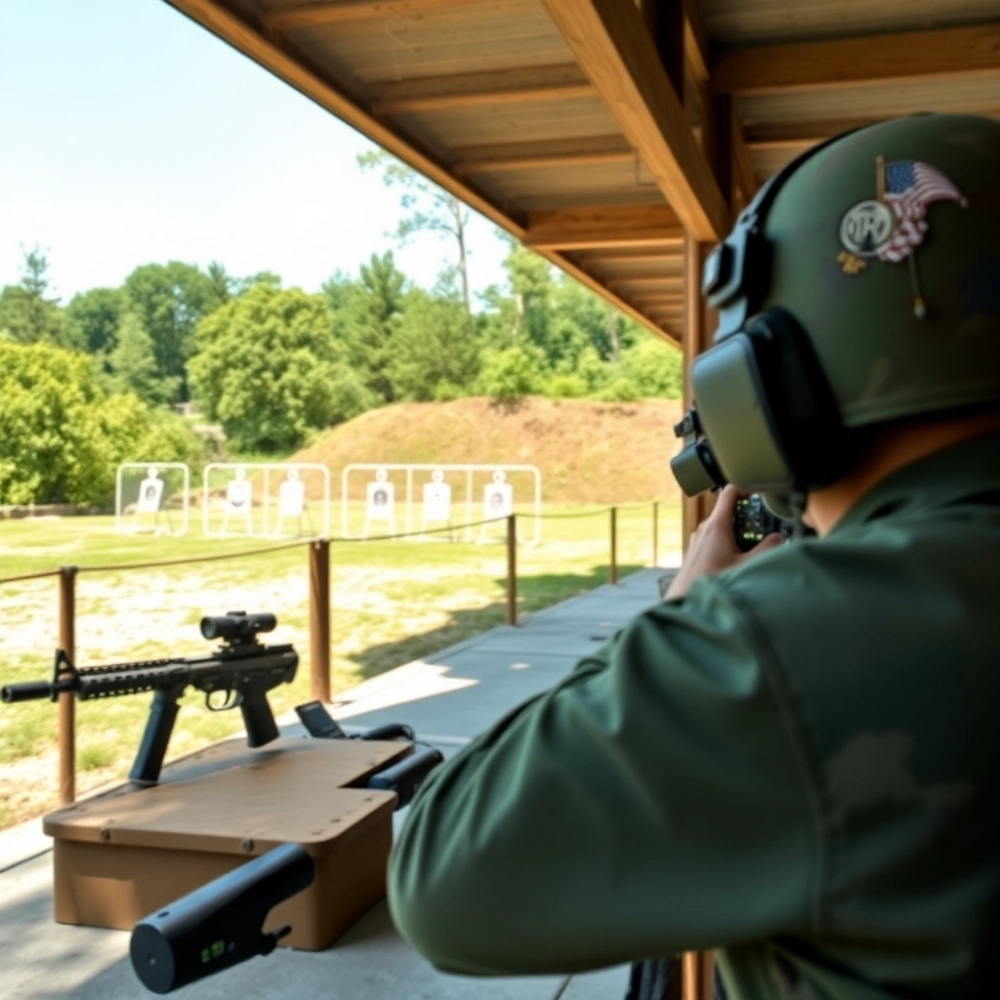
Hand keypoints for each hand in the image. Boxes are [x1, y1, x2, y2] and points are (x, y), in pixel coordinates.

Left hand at [664, 486, 782, 599]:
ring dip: (736, 531)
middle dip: (746, 516)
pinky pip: (713, 538)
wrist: (687, 601)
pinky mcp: (694, 550)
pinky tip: (735, 559)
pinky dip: (726, 542)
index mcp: (716, 525)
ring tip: (751, 546)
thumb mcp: (746, 564)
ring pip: (720, 526)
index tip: (759, 494)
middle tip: (762, 526)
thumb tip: (778, 537)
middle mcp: (704, 528)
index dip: (745, 488)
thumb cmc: (714, 581)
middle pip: (727, 511)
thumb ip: (766, 548)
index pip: (730, 492)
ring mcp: (697, 539)